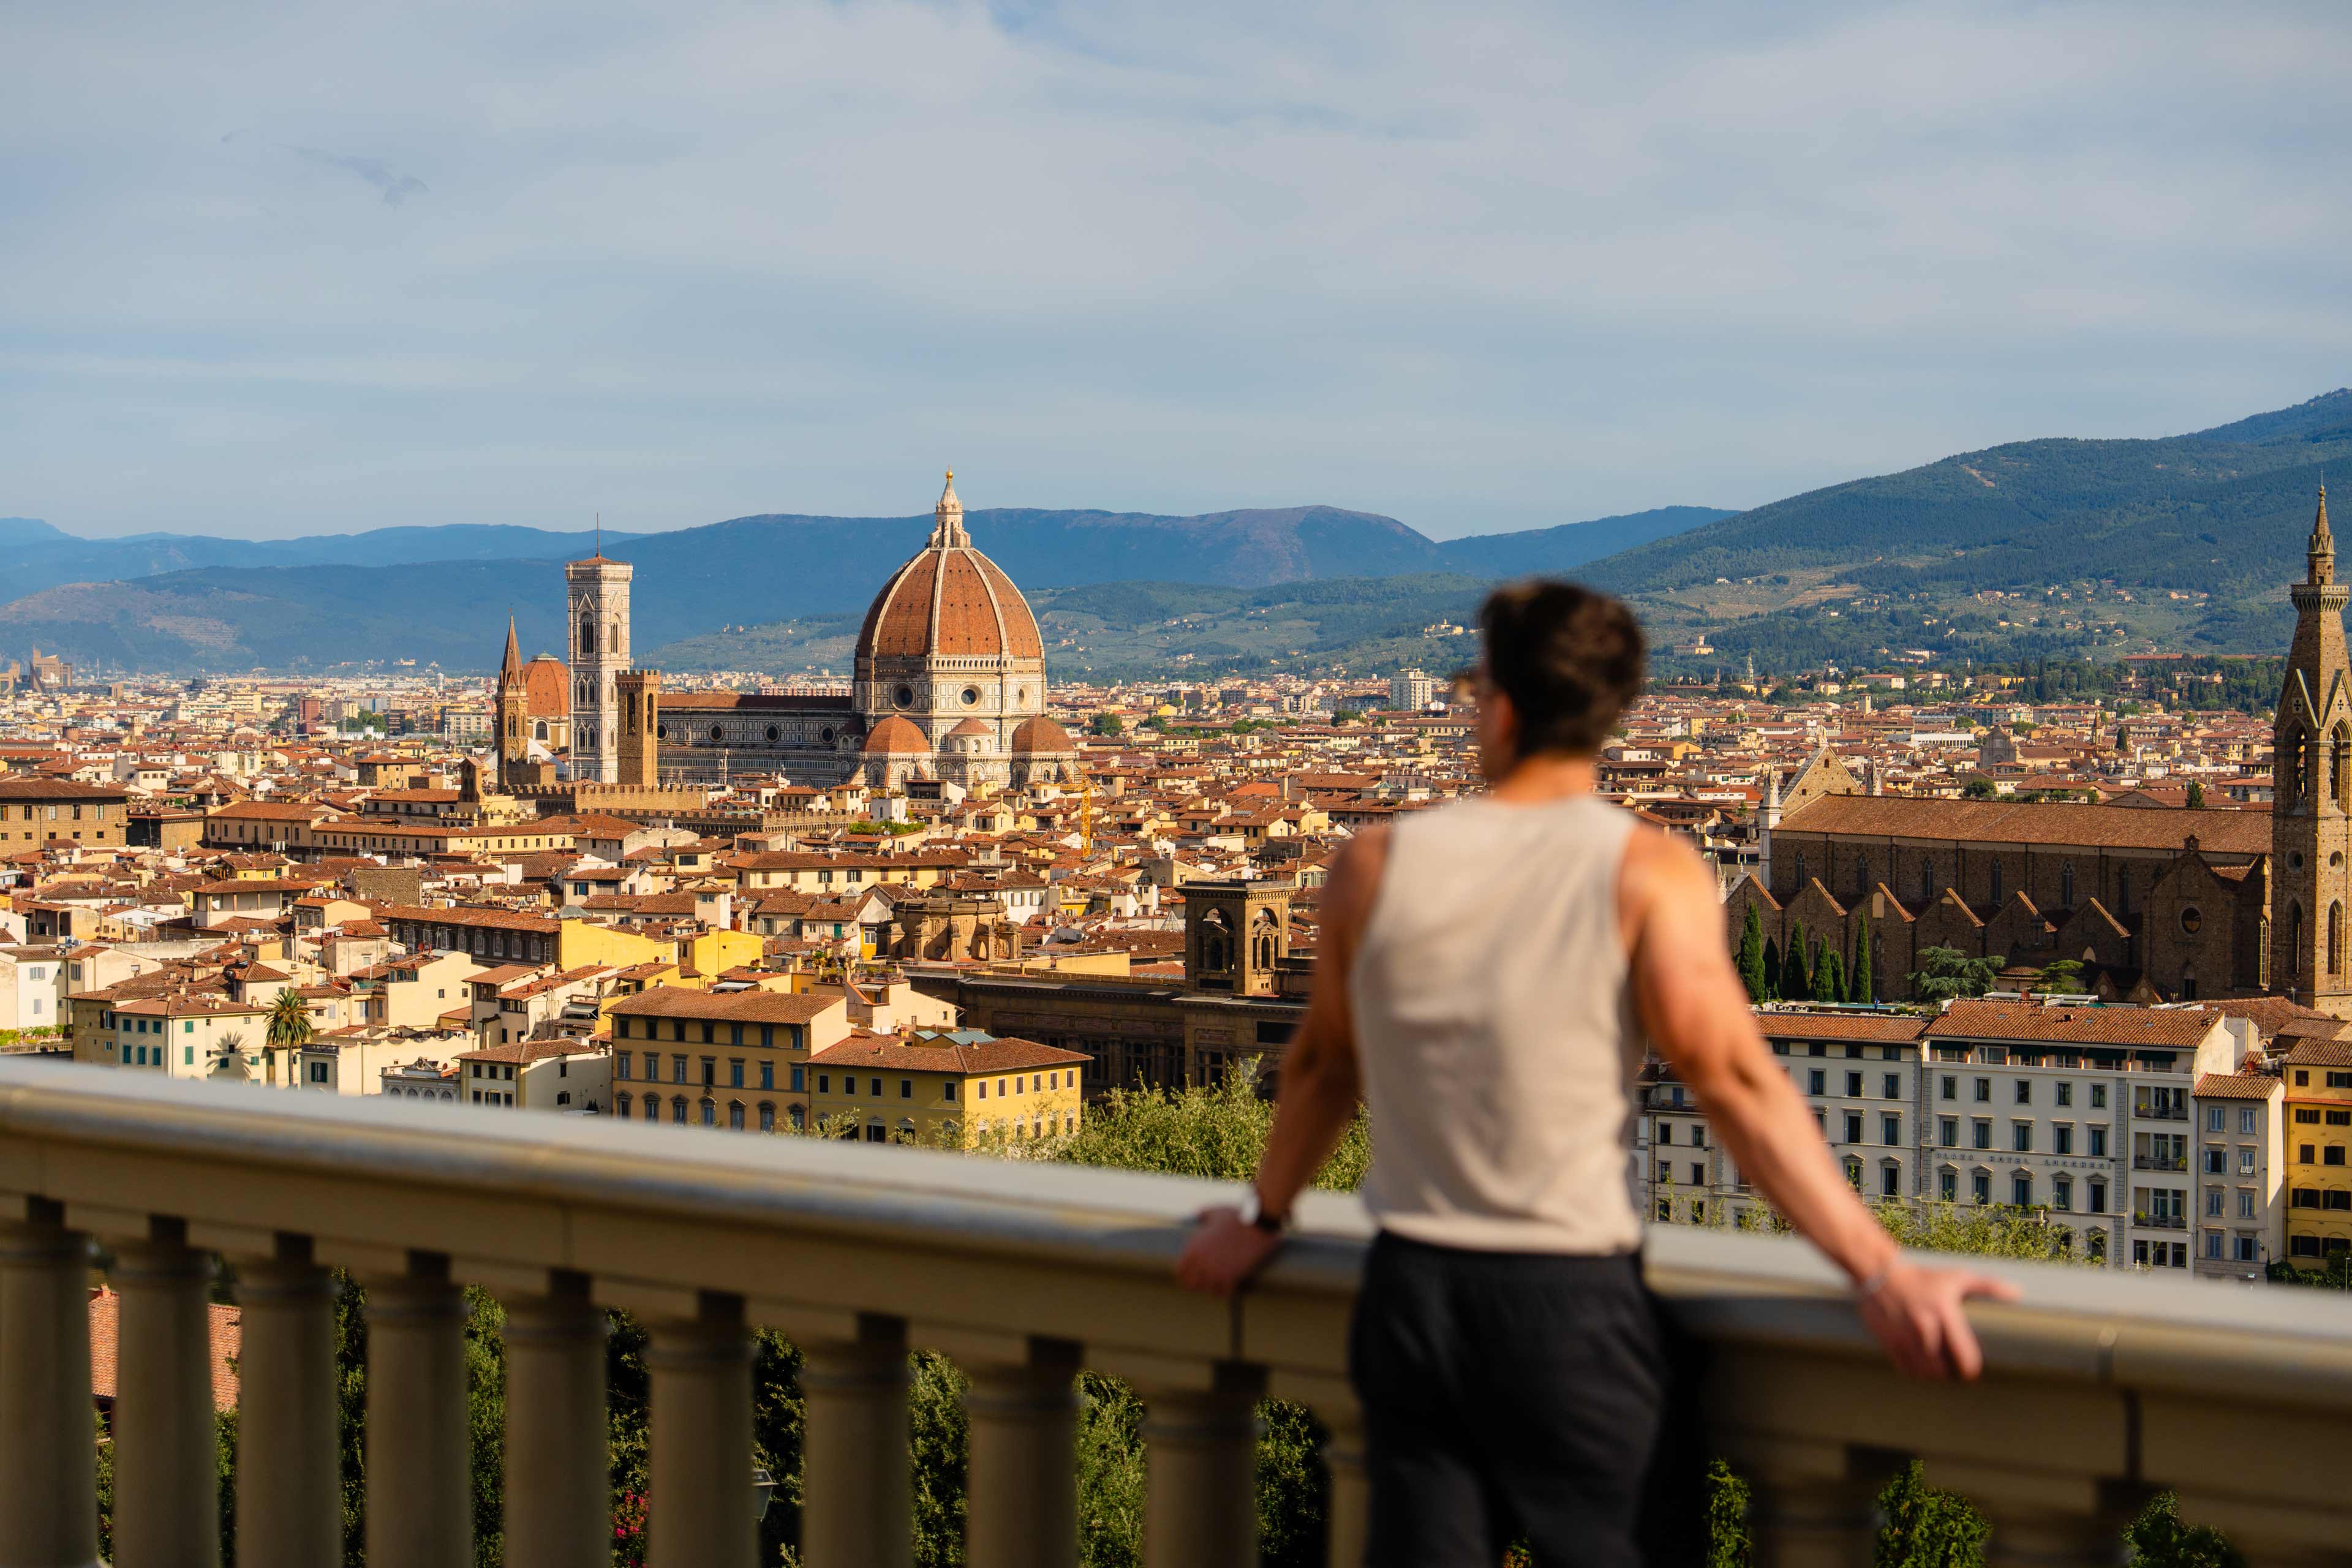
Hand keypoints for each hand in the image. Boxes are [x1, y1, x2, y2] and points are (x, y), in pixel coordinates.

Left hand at [1175, 1205, 1283, 1297]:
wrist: (1257, 1224)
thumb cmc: (1236, 1216)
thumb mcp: (1215, 1211)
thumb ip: (1202, 1214)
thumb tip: (1196, 1216)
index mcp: (1194, 1247)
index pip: (1180, 1272)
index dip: (1186, 1275)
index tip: (1194, 1275)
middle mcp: (1201, 1262)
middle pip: (1191, 1285)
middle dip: (1199, 1284)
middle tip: (1207, 1281)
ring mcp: (1216, 1270)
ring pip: (1208, 1290)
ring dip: (1214, 1287)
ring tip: (1220, 1283)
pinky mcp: (1232, 1276)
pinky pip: (1225, 1293)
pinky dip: (1228, 1291)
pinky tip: (1232, 1285)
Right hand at [1854, 1261, 2020, 1379]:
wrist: (1879, 1272)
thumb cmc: (1924, 1277)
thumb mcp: (1956, 1277)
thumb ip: (1988, 1286)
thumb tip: (2018, 1293)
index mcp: (1944, 1313)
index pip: (1964, 1357)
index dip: (1971, 1369)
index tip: (1972, 1370)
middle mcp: (1924, 1328)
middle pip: (1944, 1371)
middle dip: (1953, 1375)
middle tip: (1957, 1373)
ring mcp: (1904, 1336)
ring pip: (1925, 1373)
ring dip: (1935, 1377)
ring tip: (1941, 1372)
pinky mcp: (1889, 1341)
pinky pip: (1906, 1370)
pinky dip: (1917, 1373)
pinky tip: (1922, 1367)